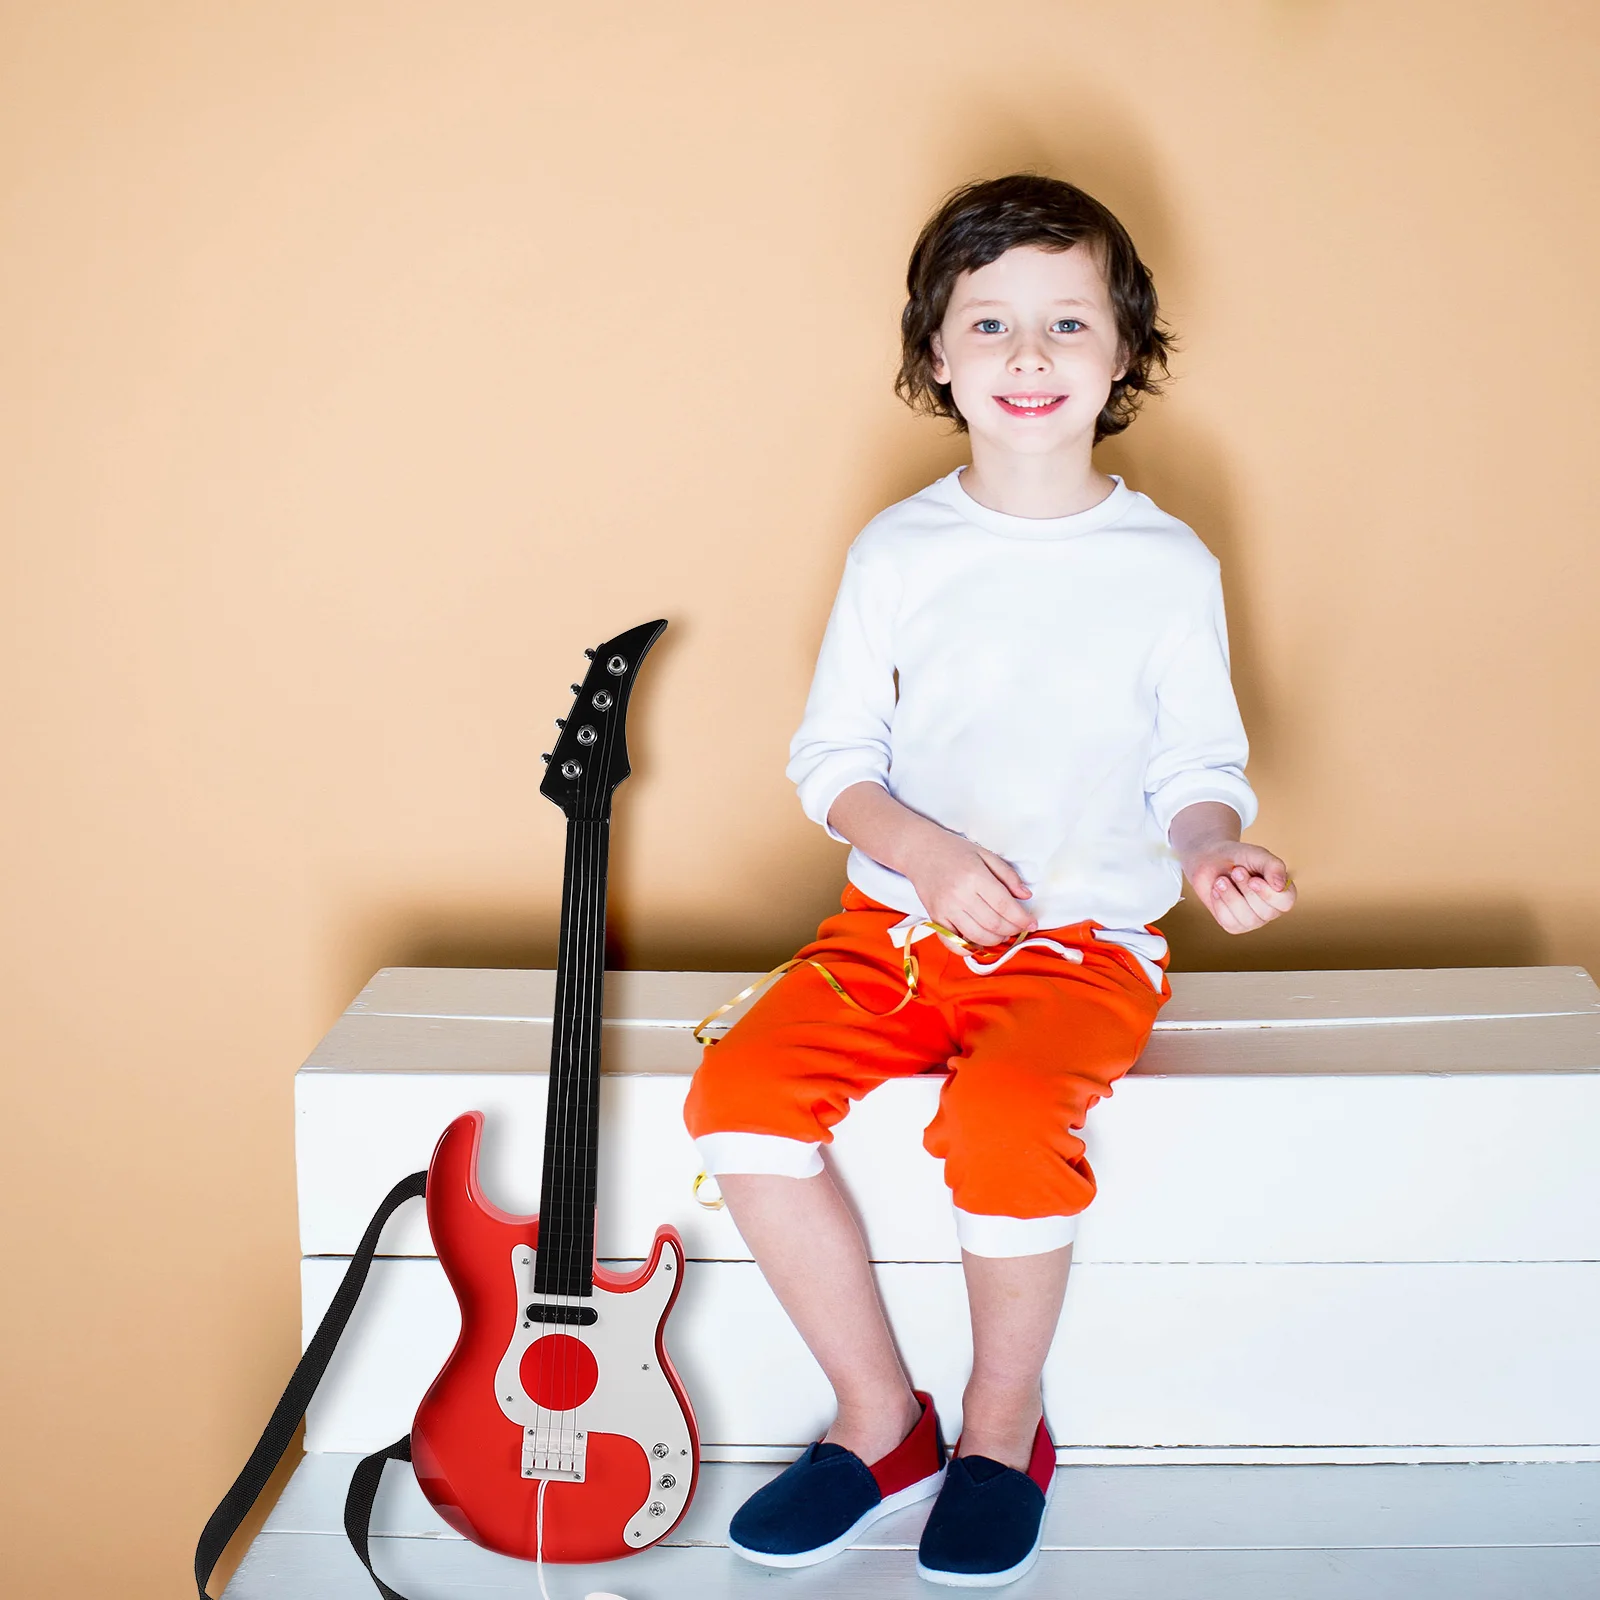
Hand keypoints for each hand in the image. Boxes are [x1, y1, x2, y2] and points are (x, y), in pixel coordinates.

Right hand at [901, 828, 1036, 946]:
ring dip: (995, 940)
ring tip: (1002, 933)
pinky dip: (968, 949)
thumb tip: (1026, 896)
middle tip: (1018, 927)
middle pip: (994, 924)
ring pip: (977, 936)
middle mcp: (960, 895)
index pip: (1004, 906)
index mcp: (975, 876)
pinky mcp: (935, 918)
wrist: (920, 851)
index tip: (1032, 923)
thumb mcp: (985, 854)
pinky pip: (953, 943)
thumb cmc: (954, 851)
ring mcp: (945, 909)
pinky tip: (979, 943)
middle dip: (1012, 930)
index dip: (1022, 919)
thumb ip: (1008, 875)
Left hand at [1181, 840, 1295, 933]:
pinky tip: (1216, 890)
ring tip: (1221, 880)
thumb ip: (1273, 866)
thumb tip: (1280, 886)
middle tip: (1236, 871)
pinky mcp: (1234, 925)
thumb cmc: (1239, 858)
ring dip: (1231, 896)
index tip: (1253, 880)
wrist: (1211, 861)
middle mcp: (1270, 909)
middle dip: (1246, 890)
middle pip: (1266, 911)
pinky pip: (1229, 921)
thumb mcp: (1257, 855)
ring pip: (1247, 919)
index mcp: (1282, 892)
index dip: (1269, 894)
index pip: (1285, 902)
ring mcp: (1253, 920)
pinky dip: (1219, 903)